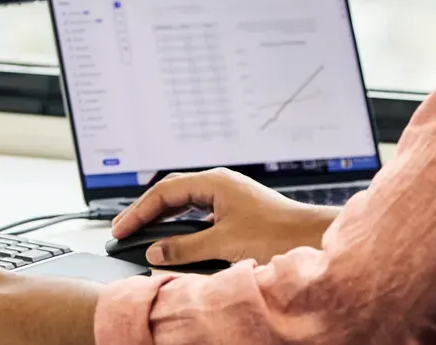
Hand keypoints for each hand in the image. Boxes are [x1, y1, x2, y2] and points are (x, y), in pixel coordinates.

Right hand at [110, 168, 337, 266]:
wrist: (314, 238)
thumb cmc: (277, 234)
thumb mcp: (224, 244)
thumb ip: (185, 248)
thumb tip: (155, 251)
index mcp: (214, 182)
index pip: (164, 192)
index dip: (139, 211)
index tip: (121, 229)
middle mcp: (220, 185)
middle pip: (171, 193)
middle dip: (145, 212)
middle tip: (122, 230)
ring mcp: (228, 197)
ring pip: (184, 203)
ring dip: (162, 218)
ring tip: (141, 233)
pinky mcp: (236, 211)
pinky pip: (198, 213)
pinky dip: (180, 225)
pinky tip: (174, 237)